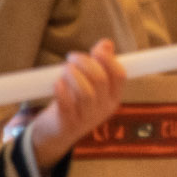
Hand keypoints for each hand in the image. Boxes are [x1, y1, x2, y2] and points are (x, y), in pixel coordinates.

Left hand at [26, 39, 127, 165]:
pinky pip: (66, 104)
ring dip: (72, 74)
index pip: (120, 75)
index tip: (96, 50)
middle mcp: (103, 108)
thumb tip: (107, 43)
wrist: (56, 132)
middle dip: (85, 62)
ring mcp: (87, 118)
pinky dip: (61, 90)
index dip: (108, 59)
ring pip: (85, 92)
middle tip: (71, 57)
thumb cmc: (75, 102)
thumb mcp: (91, 84)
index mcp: (113, 97)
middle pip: (100, 80)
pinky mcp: (68, 123)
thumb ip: (100, 64)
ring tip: (65, 70)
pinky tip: (57, 83)